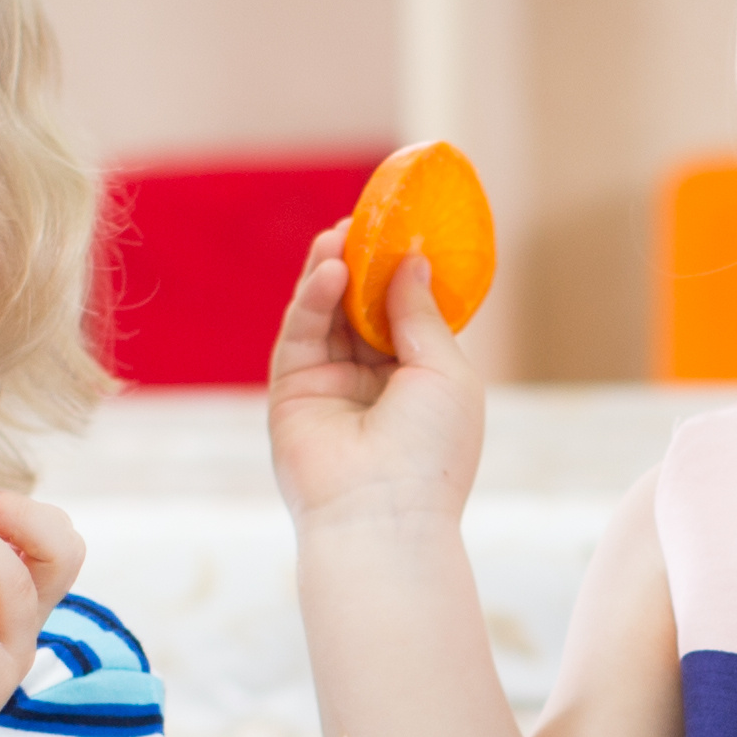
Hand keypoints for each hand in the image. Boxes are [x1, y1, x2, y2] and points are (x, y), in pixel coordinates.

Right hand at [264, 222, 487, 533]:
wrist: (383, 514)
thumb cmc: (431, 450)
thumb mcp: (444, 371)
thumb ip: (421, 313)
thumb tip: (413, 260)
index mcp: (418, 381)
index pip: (404, 314)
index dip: (400, 273)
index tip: (401, 230)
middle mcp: (373, 382)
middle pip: (361, 309)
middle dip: (362, 264)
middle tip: (362, 222)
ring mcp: (330, 386)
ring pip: (327, 315)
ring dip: (333, 272)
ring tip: (340, 236)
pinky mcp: (293, 391)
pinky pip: (302, 334)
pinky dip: (313, 301)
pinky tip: (330, 273)